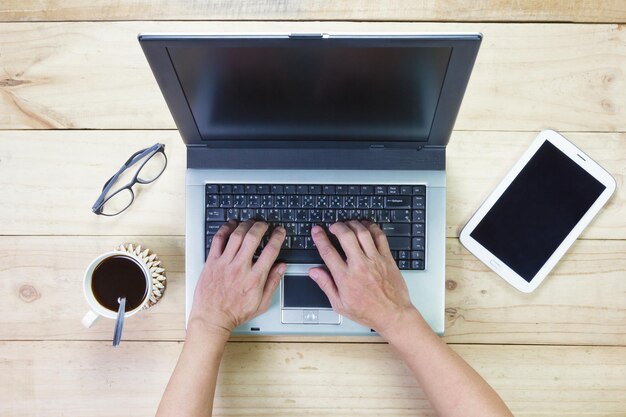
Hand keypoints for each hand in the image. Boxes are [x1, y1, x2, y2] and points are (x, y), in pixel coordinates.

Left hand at [189, 220, 285, 335]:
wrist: (212, 319)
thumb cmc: (235, 313)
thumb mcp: (261, 303)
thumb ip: (273, 283)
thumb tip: (282, 267)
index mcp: (255, 278)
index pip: (271, 251)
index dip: (277, 237)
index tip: (279, 231)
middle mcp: (240, 268)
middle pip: (253, 238)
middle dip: (261, 226)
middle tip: (264, 223)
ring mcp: (224, 264)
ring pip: (236, 235)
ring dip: (245, 225)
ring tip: (250, 222)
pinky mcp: (212, 262)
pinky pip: (218, 240)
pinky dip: (225, 229)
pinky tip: (231, 225)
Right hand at [309, 220, 416, 334]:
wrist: (393, 315)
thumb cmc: (368, 312)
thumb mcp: (340, 304)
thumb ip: (326, 285)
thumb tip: (314, 272)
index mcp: (345, 278)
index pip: (328, 252)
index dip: (320, 238)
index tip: (317, 231)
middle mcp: (360, 266)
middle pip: (345, 236)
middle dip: (337, 226)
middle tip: (333, 226)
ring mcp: (375, 260)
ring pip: (362, 233)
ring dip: (353, 224)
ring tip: (348, 224)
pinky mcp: (387, 259)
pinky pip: (380, 237)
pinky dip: (372, 227)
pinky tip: (366, 226)